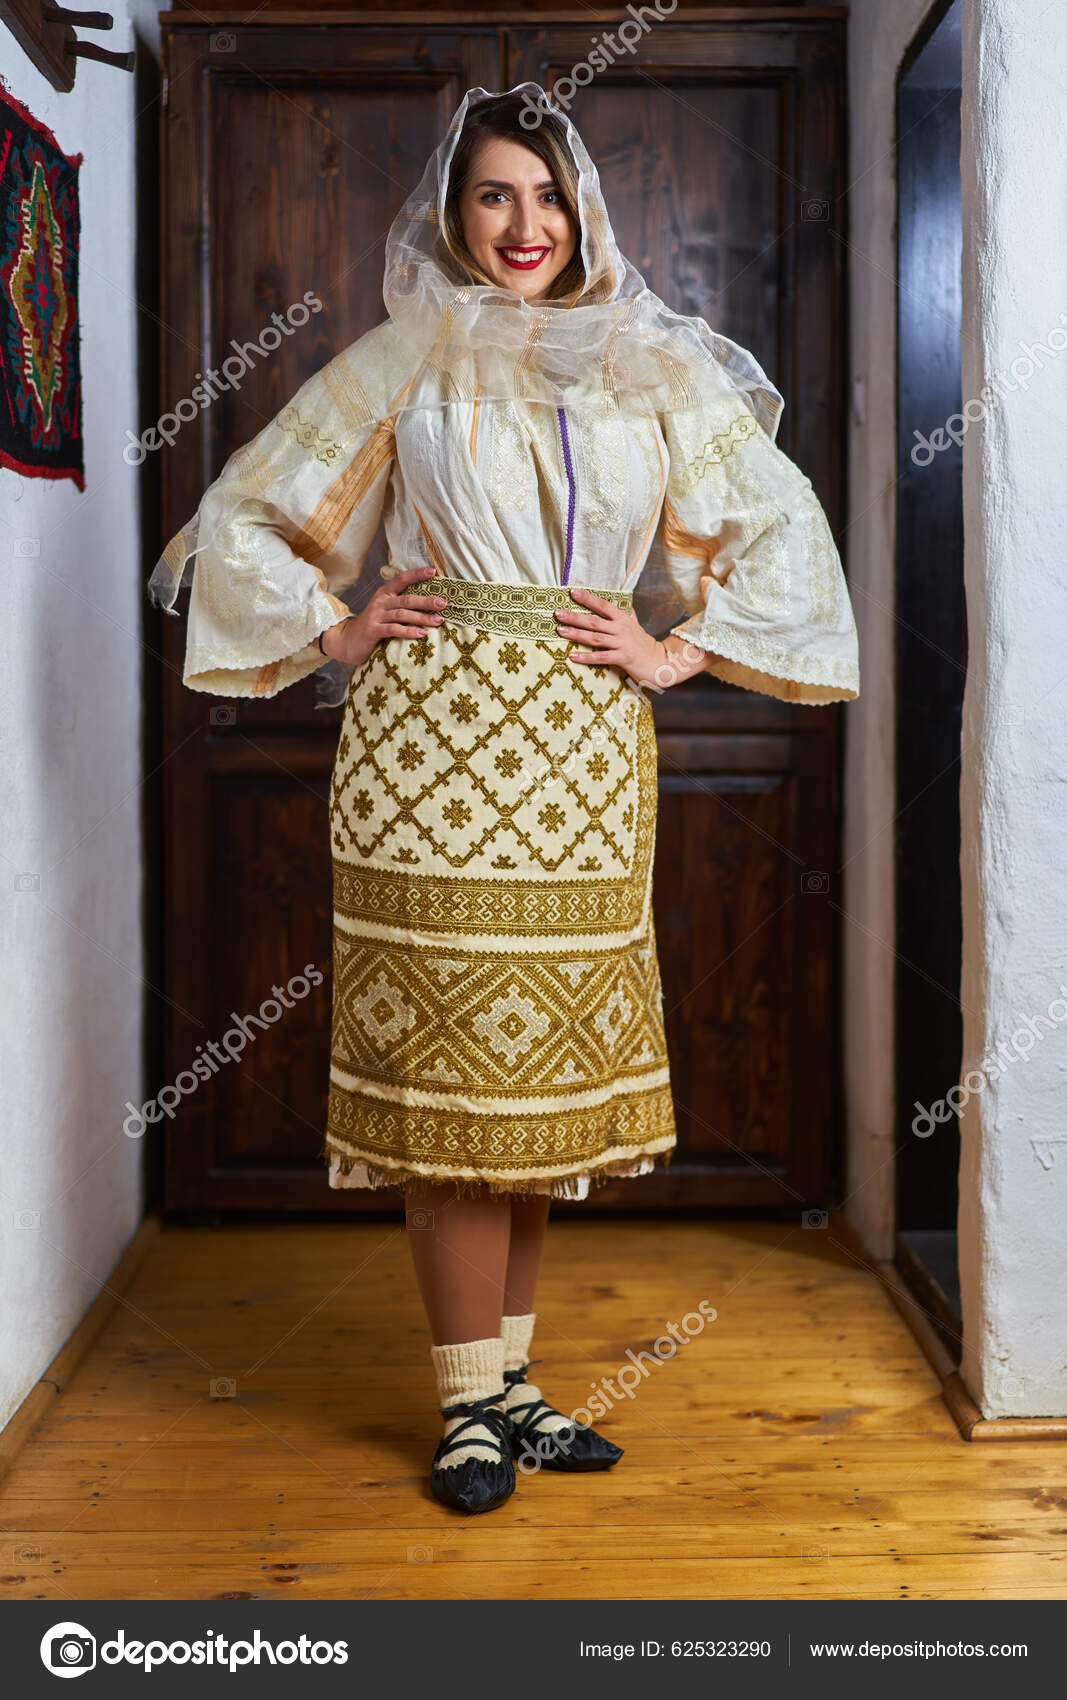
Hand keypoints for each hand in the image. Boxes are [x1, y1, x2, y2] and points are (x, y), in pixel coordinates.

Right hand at [319, 567, 446, 666]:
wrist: (346, 640)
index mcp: (385, 594)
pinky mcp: (373, 631)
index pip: (402, 579)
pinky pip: (394, 629)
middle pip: (407, 598)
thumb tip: (429, 604)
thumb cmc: (372, 626)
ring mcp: (376, 616)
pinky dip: (409, 631)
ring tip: (438, 621)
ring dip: (422, 617)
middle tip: (443, 603)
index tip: (433, 572)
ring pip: (402, 614)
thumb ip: (401, 606)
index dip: (417, 574)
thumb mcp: (384, 611)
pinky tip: (421, 634)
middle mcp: (380, 602)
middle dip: (426, 600)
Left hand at [553, 585, 711, 689]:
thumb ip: (626, 614)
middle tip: (557, 613)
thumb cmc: (644, 644)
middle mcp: (621, 629)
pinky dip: (586, 657)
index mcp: (623, 619)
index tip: (572, 592)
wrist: (661, 662)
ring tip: (560, 631)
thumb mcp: (635, 625)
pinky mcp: (623, 658)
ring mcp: (622, 643)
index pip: (603, 605)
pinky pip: (601, 657)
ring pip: (595, 638)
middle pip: (594, 621)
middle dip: (574, 616)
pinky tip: (572, 656)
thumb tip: (619, 600)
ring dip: (576, 634)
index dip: (588, 598)